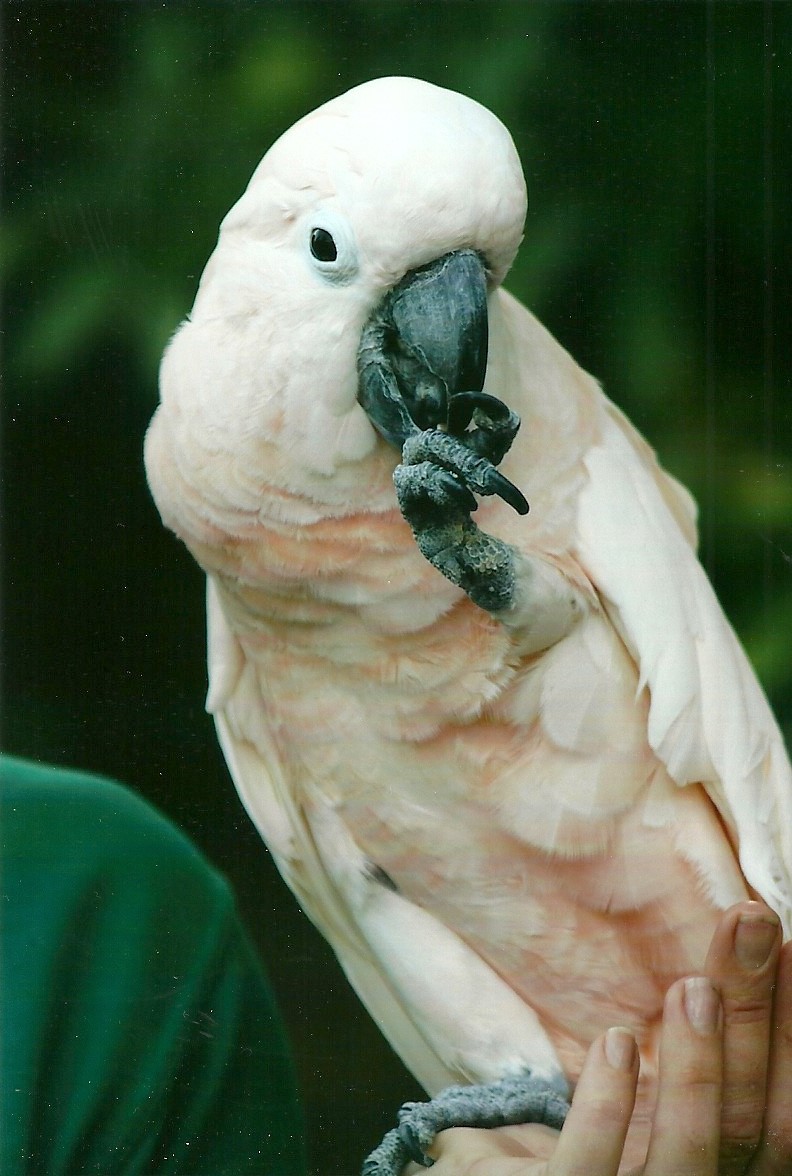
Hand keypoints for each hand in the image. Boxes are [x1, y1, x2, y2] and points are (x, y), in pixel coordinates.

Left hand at [407, 901, 791, 1175]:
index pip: (775, 1117)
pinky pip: (588, 1169)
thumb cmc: (581, 1159)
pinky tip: (616, 1040)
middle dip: (753, 1016)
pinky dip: (607, 1107)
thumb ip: (688, 1081)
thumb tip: (715, 979)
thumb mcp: (644, 1124)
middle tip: (750, 922)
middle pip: (744, 1121)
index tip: (787, 946)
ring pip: (689, 1153)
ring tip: (692, 986)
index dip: (787, 1033)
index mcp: (718, 1172)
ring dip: (698, 1067)